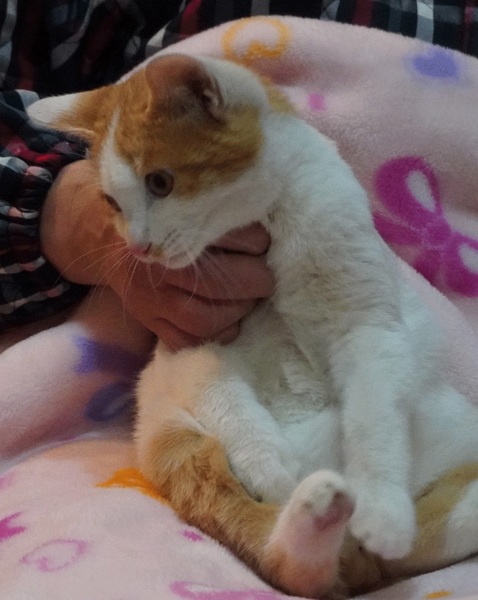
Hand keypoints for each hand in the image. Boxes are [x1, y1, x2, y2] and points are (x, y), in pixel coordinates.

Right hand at [41, 160, 274, 349]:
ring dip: (239, 311)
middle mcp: (161, 269)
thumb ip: (213, 207)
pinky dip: (214, 335)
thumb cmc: (152, 214)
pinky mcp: (149, 322)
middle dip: (256, 280)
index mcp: (171, 229)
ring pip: (207, 319)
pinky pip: (187, 341)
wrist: (102, 237)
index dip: (257, 243)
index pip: (233, 240)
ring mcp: (152, 301)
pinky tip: (225, 321)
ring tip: (248, 299)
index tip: (261, 242)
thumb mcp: (178, 199)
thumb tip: (257, 212)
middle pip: (224, 284)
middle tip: (264, 276)